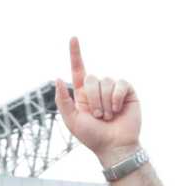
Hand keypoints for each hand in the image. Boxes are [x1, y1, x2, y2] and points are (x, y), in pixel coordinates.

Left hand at [54, 37, 140, 165]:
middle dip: (93, 99)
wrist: (114, 147)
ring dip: (105, 102)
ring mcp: (113, 90)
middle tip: (98, 117)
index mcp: (83, 94)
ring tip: (108, 117)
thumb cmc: (93, 137)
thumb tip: (58, 77)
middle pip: (91, 78)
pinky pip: (120, 84)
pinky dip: (116, 97)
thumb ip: (63, 100)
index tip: (73, 38)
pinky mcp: (127, 91)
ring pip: (106, 81)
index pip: (78, 69)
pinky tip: (118, 110)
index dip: (75, 53)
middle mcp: (98, 89)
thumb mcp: (72, 120)